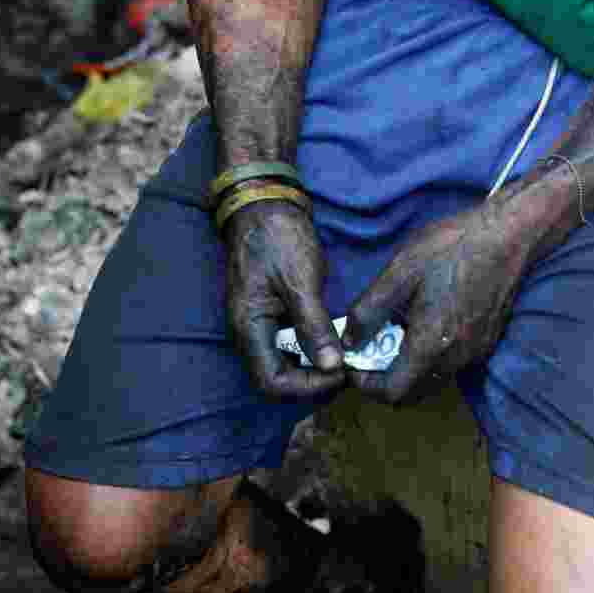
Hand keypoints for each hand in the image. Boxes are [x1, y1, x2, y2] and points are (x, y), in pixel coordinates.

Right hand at [224, 197, 344, 396]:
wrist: (263, 205)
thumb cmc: (278, 239)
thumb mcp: (300, 282)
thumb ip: (314, 326)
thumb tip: (331, 366)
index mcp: (249, 327)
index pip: (272, 382)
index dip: (307, 388)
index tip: (339, 375)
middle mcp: (248, 333)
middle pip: (276, 380)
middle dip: (311, 384)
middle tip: (346, 372)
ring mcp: (257, 324)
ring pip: (282, 364)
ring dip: (311, 369)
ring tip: (343, 360)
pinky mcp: (269, 315)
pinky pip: (286, 346)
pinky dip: (309, 350)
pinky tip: (332, 342)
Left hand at [342, 201, 538, 404]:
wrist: (508, 236)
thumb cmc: (451, 248)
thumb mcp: (399, 273)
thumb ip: (368, 311)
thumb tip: (350, 341)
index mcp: (431, 345)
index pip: (393, 393)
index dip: (367, 386)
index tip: (354, 364)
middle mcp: (456, 359)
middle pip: (413, 392)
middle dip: (385, 379)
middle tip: (369, 351)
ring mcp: (475, 353)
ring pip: (432, 380)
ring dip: (408, 369)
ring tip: (393, 334)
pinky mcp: (485, 342)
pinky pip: (450, 365)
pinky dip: (428, 357)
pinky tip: (422, 324)